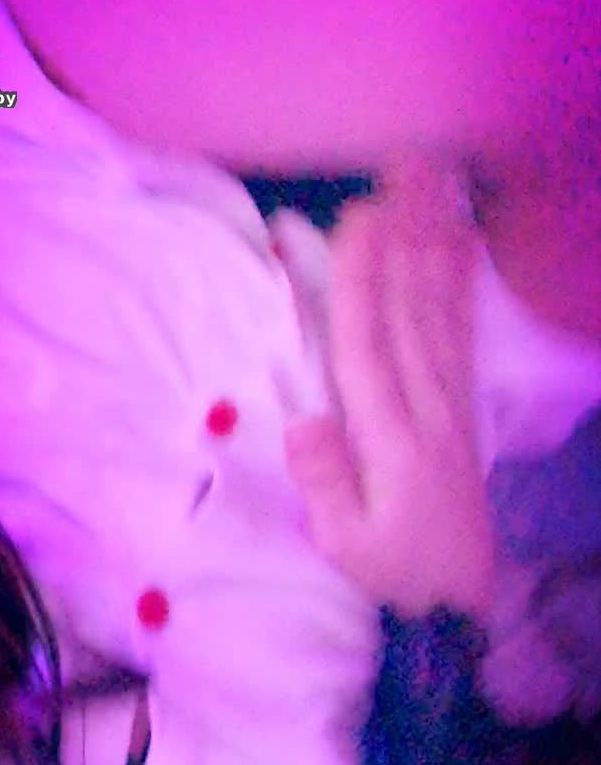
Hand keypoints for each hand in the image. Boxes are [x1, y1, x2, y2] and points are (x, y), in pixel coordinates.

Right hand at [285, 152, 493, 621]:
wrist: (458, 597)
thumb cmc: (391, 570)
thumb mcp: (344, 544)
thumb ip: (326, 482)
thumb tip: (302, 419)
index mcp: (389, 435)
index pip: (369, 344)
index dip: (362, 279)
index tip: (359, 216)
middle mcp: (425, 405)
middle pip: (412, 308)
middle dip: (406, 235)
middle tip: (404, 167)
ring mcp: (450, 402)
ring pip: (441, 310)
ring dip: (436, 243)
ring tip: (433, 184)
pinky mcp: (463, 407)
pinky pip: (463, 334)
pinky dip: (462, 283)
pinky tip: (460, 244)